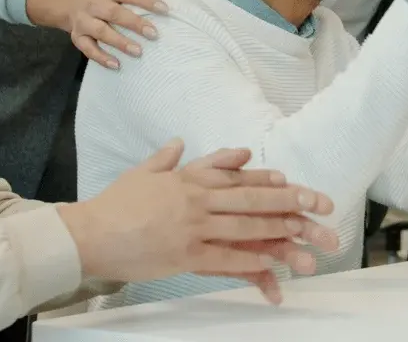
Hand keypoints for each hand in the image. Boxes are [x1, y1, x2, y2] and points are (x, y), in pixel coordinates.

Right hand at [57, 140, 338, 305]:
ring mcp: (193, 227)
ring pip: (245, 226)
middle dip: (289, 201)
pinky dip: (249, 260)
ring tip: (306, 235)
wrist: (88, 232)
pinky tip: (270, 264)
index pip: (237, 176)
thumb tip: (177, 143)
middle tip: (319, 205)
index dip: (267, 177)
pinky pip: (224, 258)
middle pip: (251, 198)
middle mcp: (197, 199)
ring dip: (278, 230)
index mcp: (189, 178)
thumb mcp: (143, 173)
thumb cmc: (114, 204)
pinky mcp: (184, 254)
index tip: (293, 180)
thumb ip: (166, 159)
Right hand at [69, 0, 168, 69]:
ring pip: (101, 32)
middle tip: (153, 34)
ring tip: (138, 51)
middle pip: (114, 13)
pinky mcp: (78, 37)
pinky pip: (88, 48)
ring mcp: (84, 21)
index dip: (146, 0)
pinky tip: (116, 65)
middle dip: (134, 23)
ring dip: (120, 42)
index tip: (164, 10)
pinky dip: (101, 57)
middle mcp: (95, 4)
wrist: (69, 1)